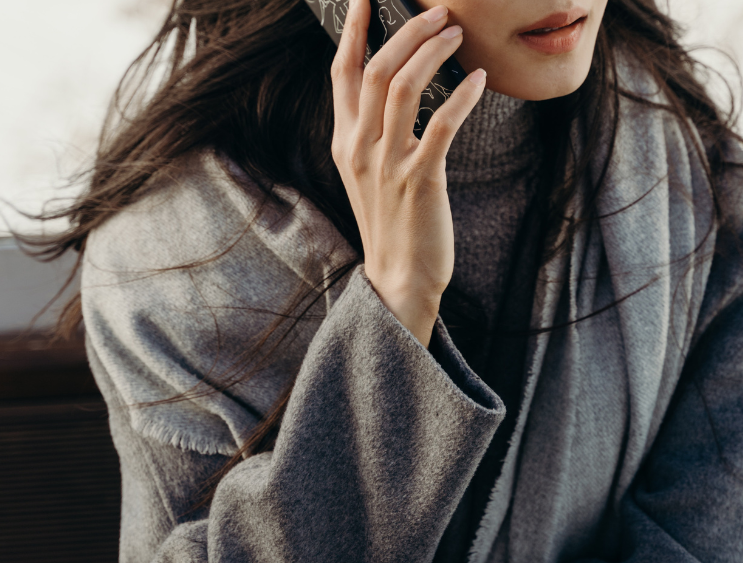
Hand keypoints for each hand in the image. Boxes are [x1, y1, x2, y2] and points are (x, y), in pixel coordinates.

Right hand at [330, 0, 486, 347]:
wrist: (398, 276)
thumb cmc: (391, 222)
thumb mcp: (368, 173)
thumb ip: (372, 131)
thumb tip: (394, 87)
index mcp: (345, 141)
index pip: (342, 73)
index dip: (352, 30)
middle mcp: (359, 148)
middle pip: (374, 69)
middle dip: (405, 31)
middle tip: (437, 12)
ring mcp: (387, 164)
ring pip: (401, 87)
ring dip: (432, 52)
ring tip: (457, 34)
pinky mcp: (420, 180)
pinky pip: (441, 125)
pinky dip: (461, 96)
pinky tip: (479, 80)